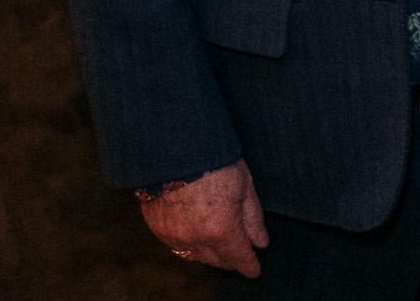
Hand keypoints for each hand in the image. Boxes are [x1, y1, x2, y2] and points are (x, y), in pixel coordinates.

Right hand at [139, 159, 267, 275]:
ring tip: (220, 245)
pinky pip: (177, 246)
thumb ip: (253, 219)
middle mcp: (195, 238)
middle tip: (240, 254)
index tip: (255, 270)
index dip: (249, 266)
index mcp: (221, 228)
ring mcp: (173, 235)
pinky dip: (190, 245)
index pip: (238, 257)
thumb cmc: (215, 162)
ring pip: (195, 256)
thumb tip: (261, 242)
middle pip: (216, 260)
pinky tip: (198, 235)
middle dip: (230, 259)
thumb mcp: (245, 186)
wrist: (174, 149)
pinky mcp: (157, 228)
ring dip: (209, 254)